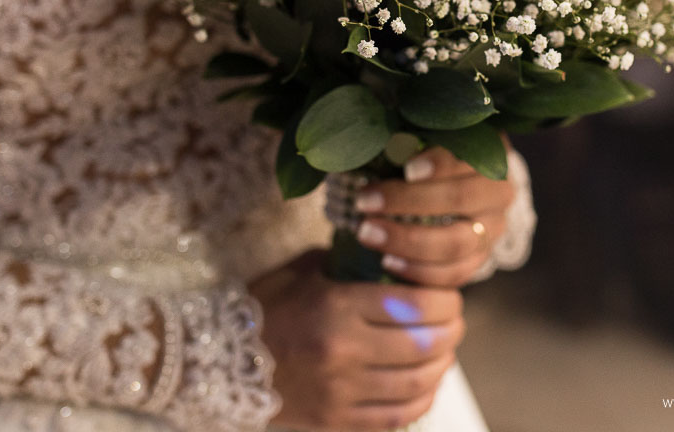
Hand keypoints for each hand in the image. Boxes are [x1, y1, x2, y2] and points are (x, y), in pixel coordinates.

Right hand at [250, 250, 464, 430]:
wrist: (220, 358)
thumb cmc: (266, 306)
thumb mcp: (306, 271)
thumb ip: (352, 263)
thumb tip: (397, 258)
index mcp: (336, 306)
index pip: (415, 304)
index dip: (445, 301)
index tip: (450, 296)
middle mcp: (343, 350)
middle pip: (424, 344)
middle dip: (451, 332)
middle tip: (453, 323)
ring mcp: (341, 391)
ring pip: (417, 384)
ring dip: (441, 367)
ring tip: (443, 353)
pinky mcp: (337, 420)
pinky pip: (397, 416)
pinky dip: (420, 400)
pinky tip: (423, 384)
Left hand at [352, 143, 517, 286]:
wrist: (458, 191)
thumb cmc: (428, 158)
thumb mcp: (422, 141)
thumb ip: (405, 141)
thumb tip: (375, 142)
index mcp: (487, 153)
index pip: (467, 156)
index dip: (439, 164)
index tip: (406, 168)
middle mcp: (497, 192)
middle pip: (460, 198)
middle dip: (409, 201)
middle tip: (365, 202)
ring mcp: (492, 229)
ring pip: (457, 242)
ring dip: (408, 241)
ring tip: (368, 234)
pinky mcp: (480, 259)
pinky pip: (455, 272)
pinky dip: (420, 271)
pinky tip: (388, 262)